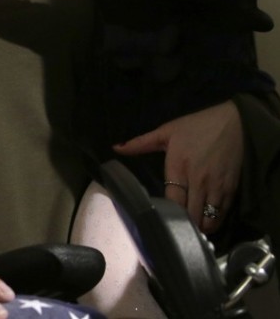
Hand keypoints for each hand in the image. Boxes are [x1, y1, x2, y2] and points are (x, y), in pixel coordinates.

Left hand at [114, 101, 242, 233]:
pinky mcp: (232, 190)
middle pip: (190, 216)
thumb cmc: (196, 126)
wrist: (233, 122)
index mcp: (178, 168)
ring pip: (208, 220)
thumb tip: (115, 148)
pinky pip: (222, 214)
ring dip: (199, 226)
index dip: (166, 214)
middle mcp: (198, 182)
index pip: (172, 202)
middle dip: (182, 225)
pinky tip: (205, 219)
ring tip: (190, 225)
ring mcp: (216, 187)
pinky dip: (214, 220)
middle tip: (174, 226)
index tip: (159, 219)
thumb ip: (140, 143)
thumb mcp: (165, 132)